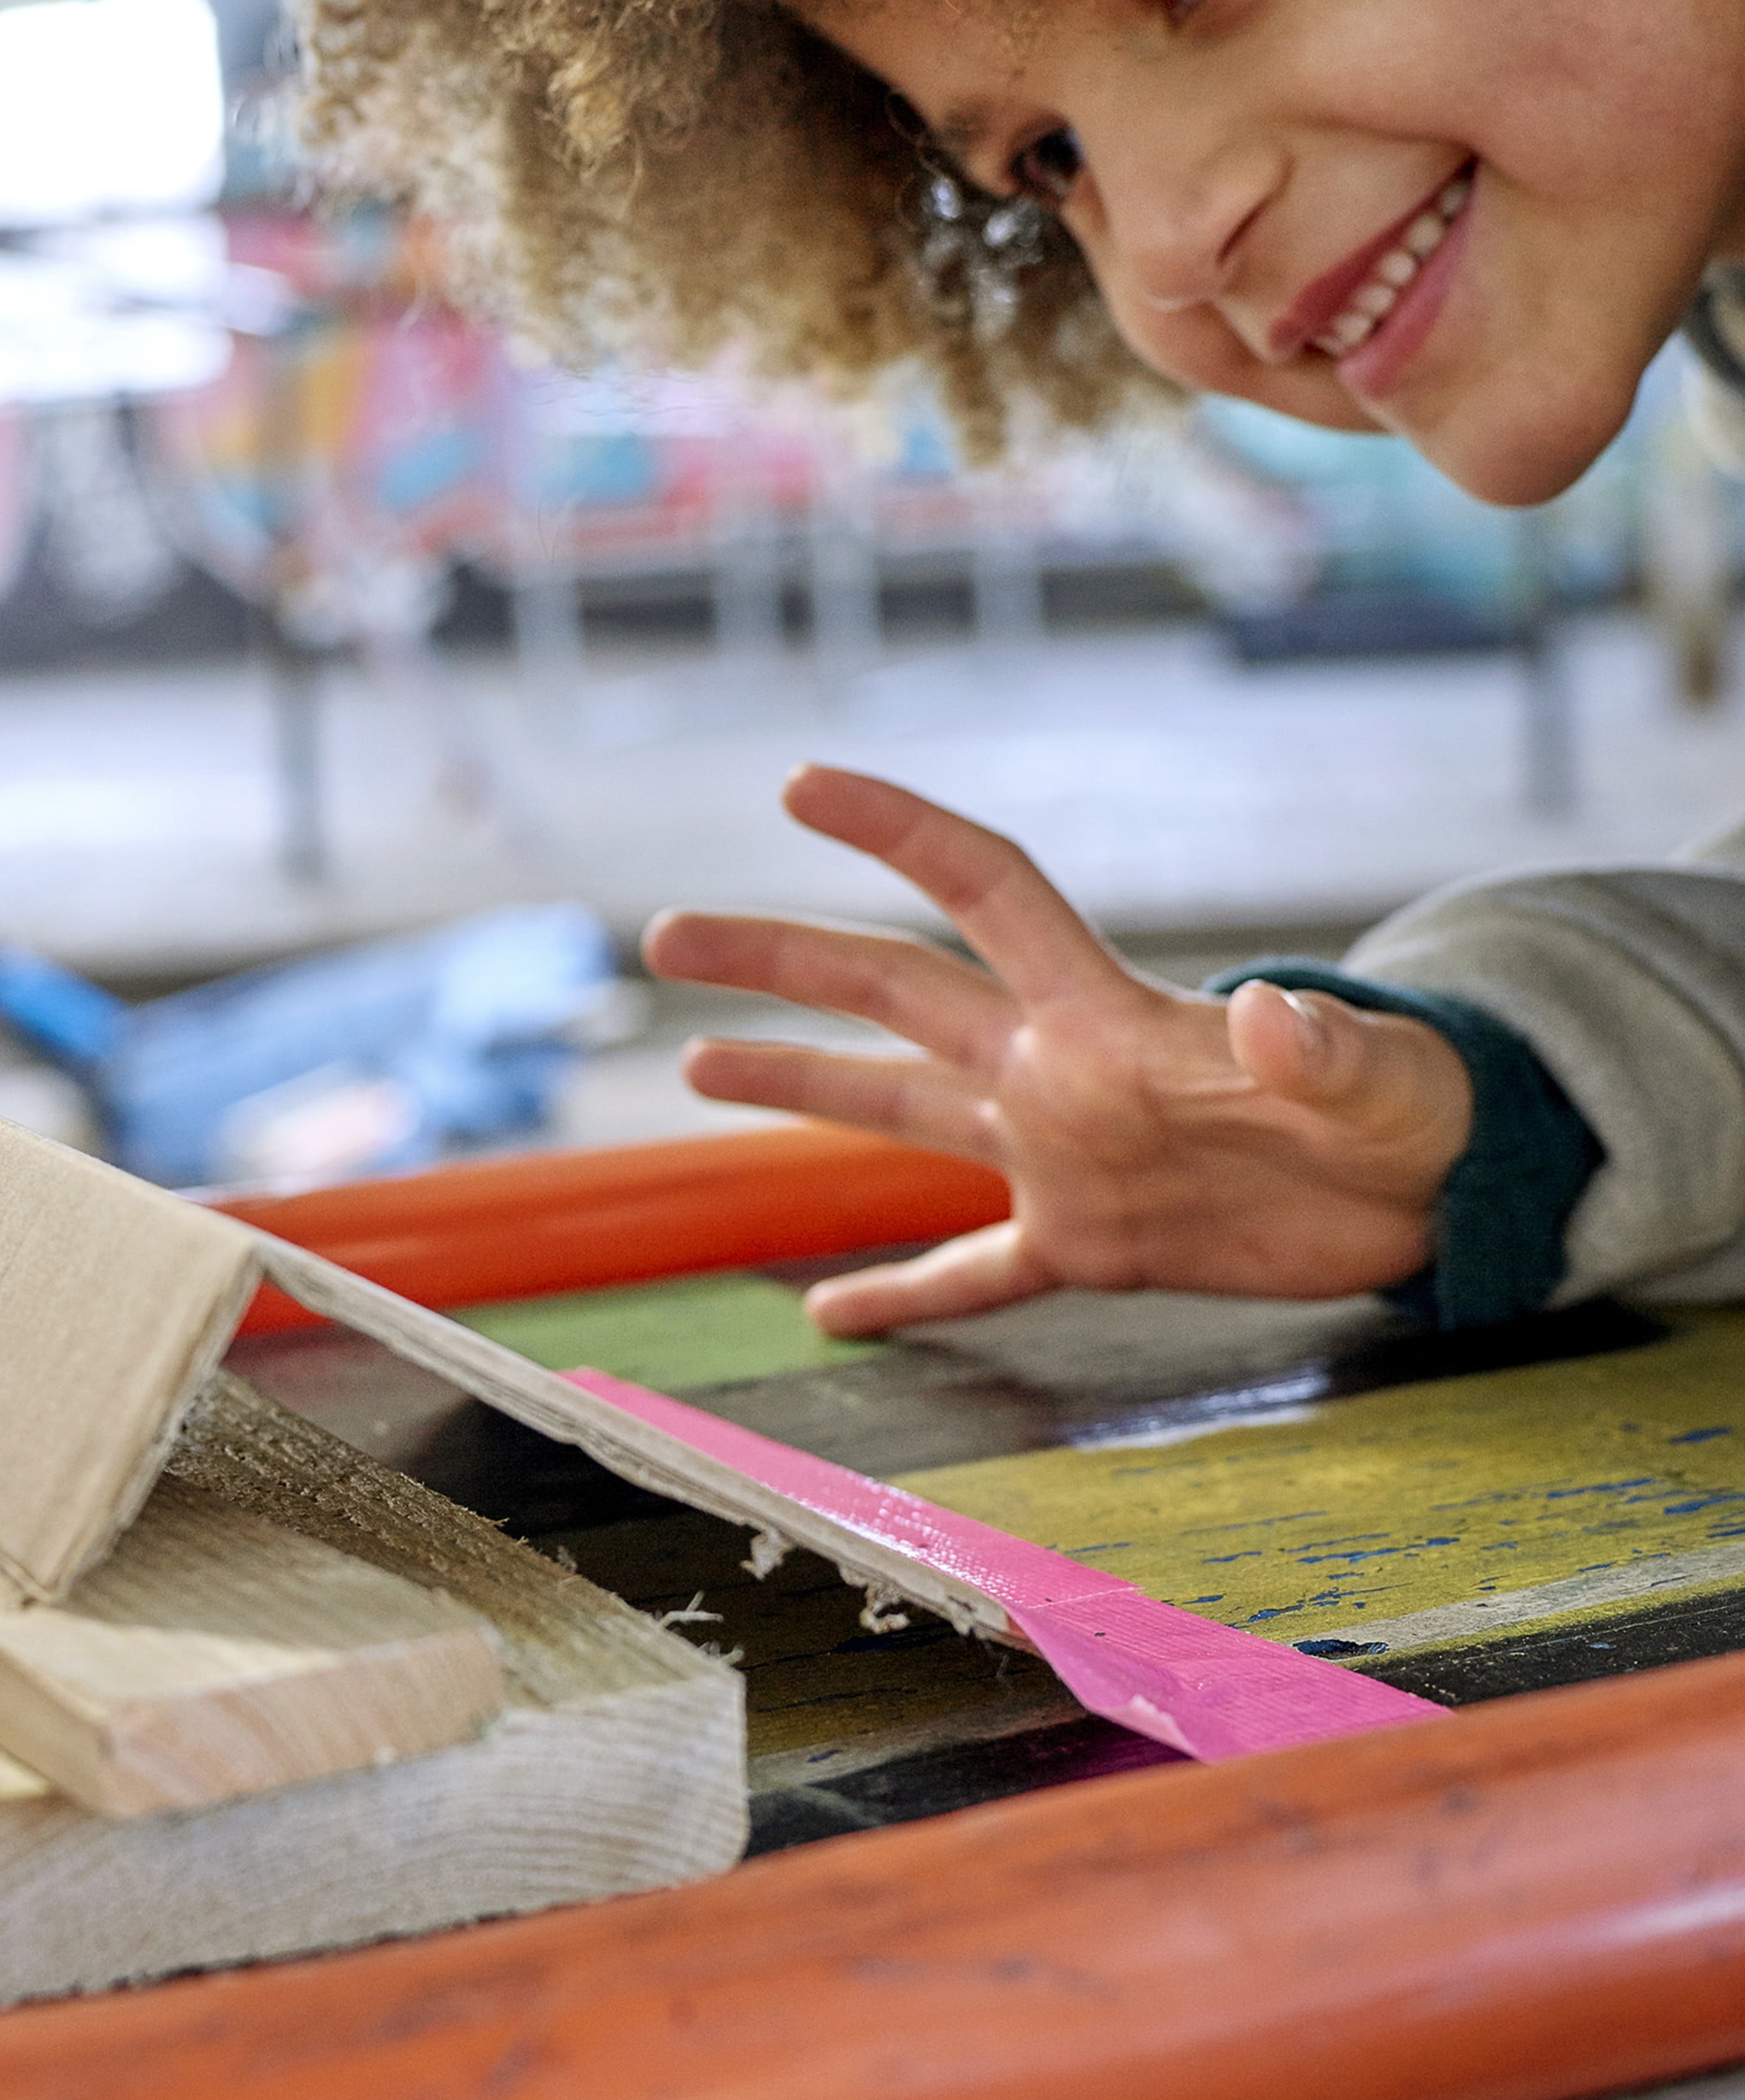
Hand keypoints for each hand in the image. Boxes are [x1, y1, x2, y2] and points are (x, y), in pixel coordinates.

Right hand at [642, 765, 1473, 1333]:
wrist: (1431, 1197)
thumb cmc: (1410, 1110)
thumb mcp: (1372, 1077)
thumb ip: (1310, 1047)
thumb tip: (1265, 1014)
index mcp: (1101, 1013)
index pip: (979, 888)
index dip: (894, 829)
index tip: (800, 783)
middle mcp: (1050, 1070)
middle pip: (890, 992)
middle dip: (778, 959)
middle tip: (667, 938)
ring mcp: (1058, 1156)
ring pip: (897, 1112)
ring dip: (798, 1088)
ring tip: (694, 1068)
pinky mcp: (1087, 1243)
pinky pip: (972, 1271)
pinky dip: (906, 1294)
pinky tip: (828, 1317)